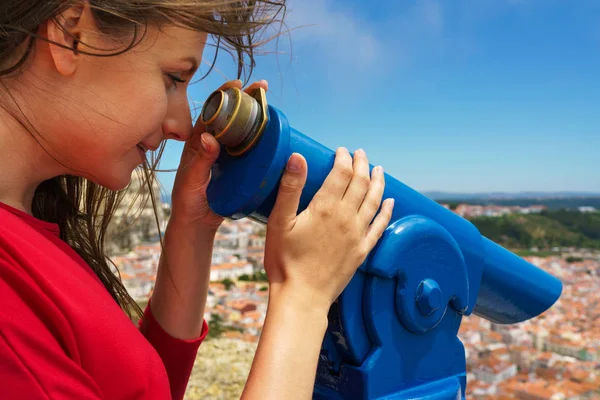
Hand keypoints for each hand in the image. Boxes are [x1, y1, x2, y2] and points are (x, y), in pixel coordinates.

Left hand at [170, 79, 268, 228]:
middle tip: (261, 87)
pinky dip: (258, 140)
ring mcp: (224, 156)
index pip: (210, 113)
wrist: (196, 223)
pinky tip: (271, 134)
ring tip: (268, 103)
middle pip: (228, 117)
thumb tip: (208, 136)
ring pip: (239, 131)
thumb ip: (200, 161)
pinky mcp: (235, 169)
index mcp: (196, 143)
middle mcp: (211, 145)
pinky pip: (247, 149)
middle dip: (244, 100)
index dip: (223, 96)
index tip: (236, 83)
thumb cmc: (188, 202)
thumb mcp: (192, 181)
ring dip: (253, 117)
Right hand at [263, 148, 394, 311]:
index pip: (341, 173)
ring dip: (378, 182)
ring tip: (379, 170)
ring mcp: (357, 235)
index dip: (343, 158)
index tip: (341, 150)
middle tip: (360, 154)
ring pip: (374, 201)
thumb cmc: (284, 261)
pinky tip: (390, 203)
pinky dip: (387, 212)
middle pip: (361, 183)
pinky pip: (380, 226)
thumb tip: (297, 157)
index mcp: (325, 208)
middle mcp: (346, 218)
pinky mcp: (362, 251)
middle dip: (362, 165)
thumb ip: (290, 188)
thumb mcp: (278, 222)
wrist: (302, 296)